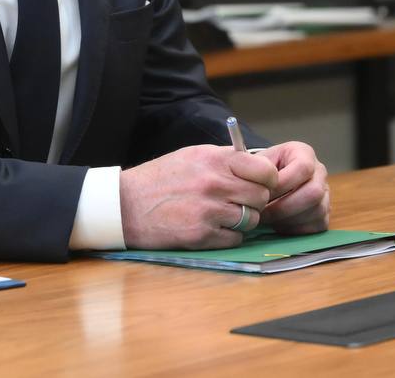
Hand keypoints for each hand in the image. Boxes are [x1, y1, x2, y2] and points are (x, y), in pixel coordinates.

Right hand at [119, 145, 278, 248]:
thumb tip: (257, 165)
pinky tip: (213, 227)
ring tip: (223, 214)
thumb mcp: (192, 155)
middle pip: (261, 197)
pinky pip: (235, 238)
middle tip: (240, 200)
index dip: (268, 178)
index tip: (262, 182)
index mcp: (215, 160)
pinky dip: (229, 235)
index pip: (264, 170)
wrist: (127, 204)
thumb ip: (224, 159)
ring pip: (251, 219)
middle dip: (255, 200)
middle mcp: (215, 184)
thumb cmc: (161, 178)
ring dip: (243, 219)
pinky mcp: (202, 235)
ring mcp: (209, 211)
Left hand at [255, 141, 329, 234]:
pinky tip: (277, 224)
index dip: (283, 184)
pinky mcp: (323, 216)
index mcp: (304, 154)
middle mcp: (319, 173)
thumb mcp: (259, 162)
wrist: (268, 182)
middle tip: (262, 213)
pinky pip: (315, 227)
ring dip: (287, 219)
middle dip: (284, 207)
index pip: (303, 168)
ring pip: (315, 212)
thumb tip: (256, 189)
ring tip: (267, 219)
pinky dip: (294, 229)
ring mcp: (325, 195)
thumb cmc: (262, 171)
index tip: (262, 194)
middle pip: (314, 192)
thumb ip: (259, 170)